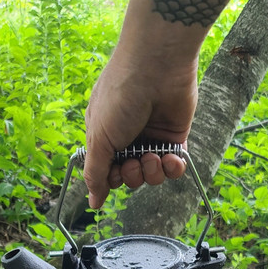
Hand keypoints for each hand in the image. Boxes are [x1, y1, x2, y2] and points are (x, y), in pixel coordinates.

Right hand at [84, 52, 198, 208]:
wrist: (157, 65)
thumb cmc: (121, 95)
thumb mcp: (100, 138)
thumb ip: (96, 174)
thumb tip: (93, 203)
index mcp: (104, 136)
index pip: (107, 172)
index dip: (112, 179)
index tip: (115, 173)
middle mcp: (127, 138)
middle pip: (130, 177)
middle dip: (132, 176)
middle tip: (134, 162)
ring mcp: (151, 137)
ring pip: (152, 175)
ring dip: (153, 173)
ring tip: (154, 157)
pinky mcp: (174, 136)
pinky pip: (174, 166)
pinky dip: (174, 168)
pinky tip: (172, 159)